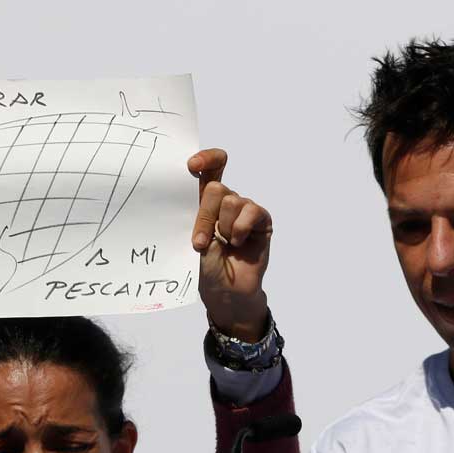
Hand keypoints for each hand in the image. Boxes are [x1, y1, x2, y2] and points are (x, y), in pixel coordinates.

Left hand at [188, 149, 271, 341]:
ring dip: (224, 226)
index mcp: (206, 203)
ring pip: (233, 200)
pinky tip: (239, 243)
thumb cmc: (208, 267)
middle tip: (200, 241)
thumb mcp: (197, 238)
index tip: (191, 165)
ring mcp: (245, 211)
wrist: (227, 292)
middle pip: (216, 187)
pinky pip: (252, 211)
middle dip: (206, 215)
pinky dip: (241, 228)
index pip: (210, 168)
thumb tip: (203, 187)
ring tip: (225, 245)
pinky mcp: (262, 221)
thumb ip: (201, 214)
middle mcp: (226, 203)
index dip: (205, 159)